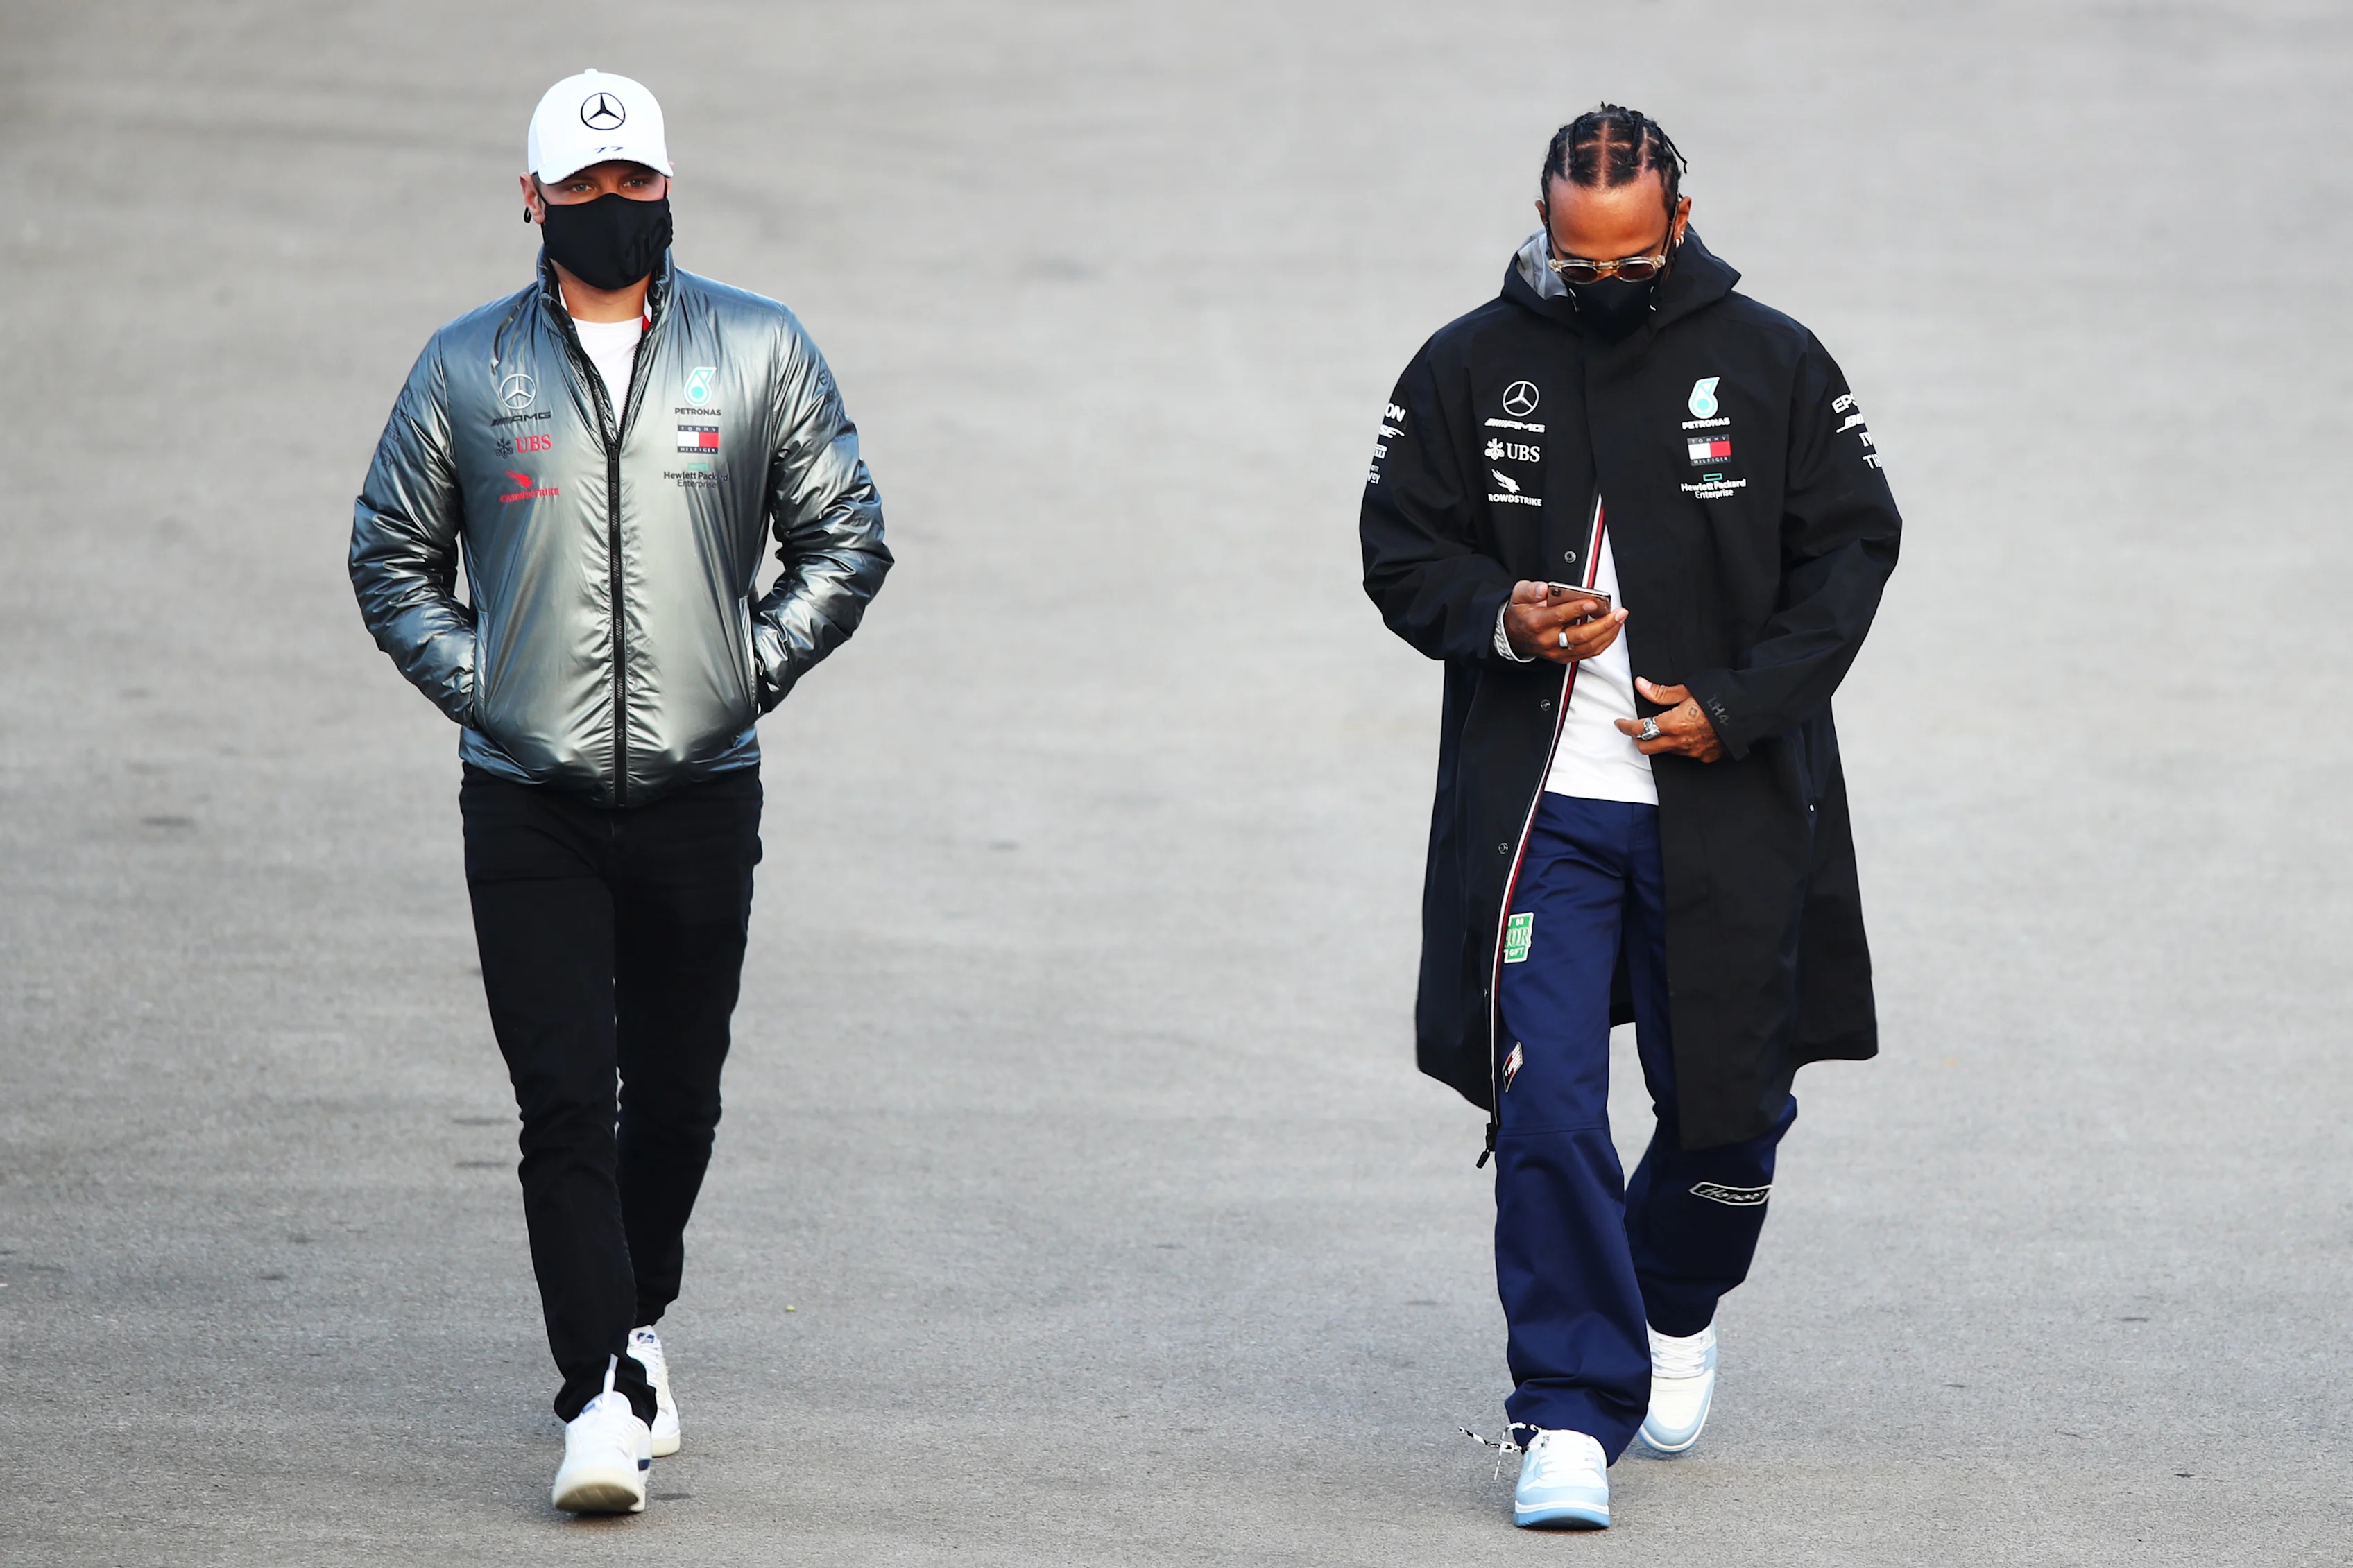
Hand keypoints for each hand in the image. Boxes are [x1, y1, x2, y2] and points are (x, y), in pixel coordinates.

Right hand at [1503, 580, 1627, 664]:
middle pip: (1580, 634)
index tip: (1593, 602)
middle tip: (1617, 612)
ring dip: (1607, 633)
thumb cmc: (1521, 614)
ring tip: (1619, 619)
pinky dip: (1604, 642)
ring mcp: (1558, 651)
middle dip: (1603, 623)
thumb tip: (1544, 589)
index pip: (1559, 616)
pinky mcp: (1565, 657)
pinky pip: (1589, 652)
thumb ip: (1531, 590)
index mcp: (1536, 622)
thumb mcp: (1519, 595)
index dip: (1578, 609)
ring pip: (1588, 646)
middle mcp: (1548, 640)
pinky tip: (1612, 631)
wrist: (1514, 635)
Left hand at [1616, 678, 1724, 761]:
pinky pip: (1686, 754)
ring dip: (1661, 742)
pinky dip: (1681, 745)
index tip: (1620, 724)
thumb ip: (1661, 693)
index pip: (1640, 730)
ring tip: (1666, 728)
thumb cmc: (1719, 697)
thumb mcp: (1688, 690)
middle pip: (1647, 748)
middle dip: (1638, 739)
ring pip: (1667, 751)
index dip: (1626, 727)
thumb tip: (1641, 685)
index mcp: (1673, 724)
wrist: (1748, 710)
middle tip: (1636, 729)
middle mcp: (1681, 742)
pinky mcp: (1706, 757)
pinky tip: (1688, 734)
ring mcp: (1694, 752)